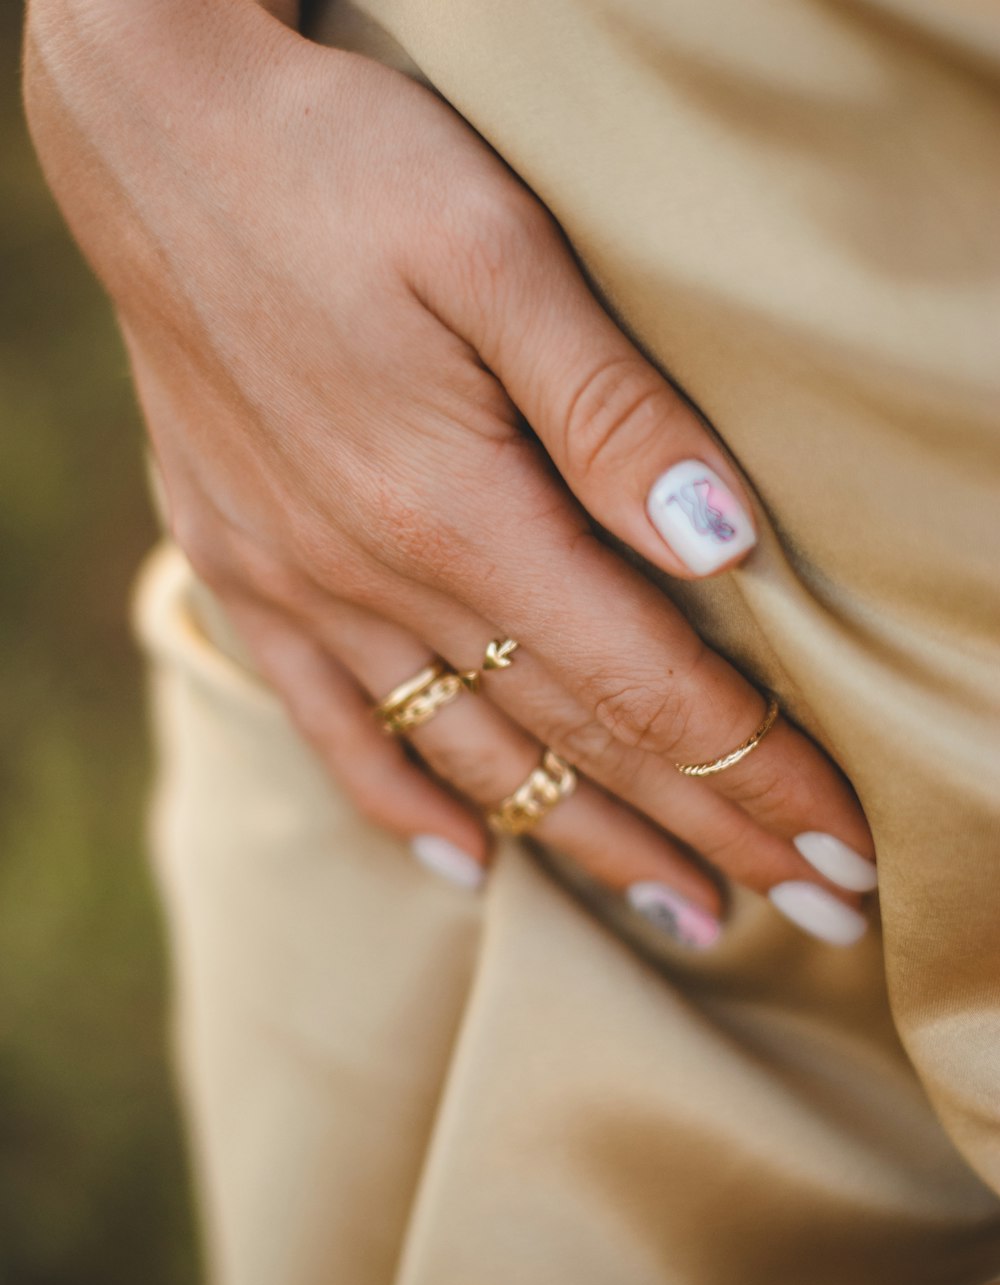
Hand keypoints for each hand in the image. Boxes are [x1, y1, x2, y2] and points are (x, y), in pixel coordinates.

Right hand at [25, 0, 876, 945]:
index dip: (754, 774)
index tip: (838, 849)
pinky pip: (333, 730)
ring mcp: (302, 591)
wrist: (155, 138)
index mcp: (455, 511)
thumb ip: (610, 411)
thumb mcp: (496, 249)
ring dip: (587, 846)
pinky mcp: (248, 576)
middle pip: (574, 743)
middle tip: (805, 913)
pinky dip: (405, 808)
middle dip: (704, 834)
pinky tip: (468, 866)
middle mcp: (375, 580)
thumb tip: (722, 543)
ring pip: (472, 760)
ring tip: (681, 913)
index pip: (644, 685)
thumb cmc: (341, 169)